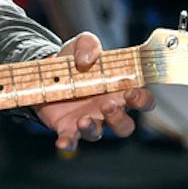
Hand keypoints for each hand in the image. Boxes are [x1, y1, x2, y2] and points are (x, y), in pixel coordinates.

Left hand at [34, 32, 155, 151]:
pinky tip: (62, 142)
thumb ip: (88, 44)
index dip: (142, 99)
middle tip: (108, 106)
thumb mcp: (81, 44)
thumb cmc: (73, 61)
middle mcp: (107, 109)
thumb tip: (86, 60)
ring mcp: (88, 120)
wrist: (44, 72)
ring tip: (83, 120)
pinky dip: (67, 143)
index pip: (143, 100)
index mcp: (118, 90)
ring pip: (99, 133)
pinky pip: (70, 140)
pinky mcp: (67, 127)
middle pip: (125, 125)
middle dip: (119, 118)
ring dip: (93, 129)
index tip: (132, 92)